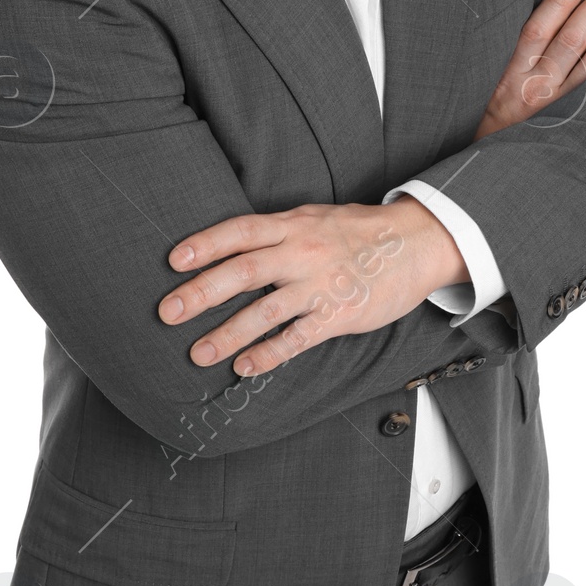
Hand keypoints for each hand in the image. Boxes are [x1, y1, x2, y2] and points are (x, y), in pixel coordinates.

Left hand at [159, 197, 465, 377]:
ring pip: (266, 310)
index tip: (173, 261)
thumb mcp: (314, 219)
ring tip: (198, 352)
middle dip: (202, 292)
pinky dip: (269, 354)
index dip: (205, 244)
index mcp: (292, 225)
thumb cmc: (358, 232)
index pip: (240, 232)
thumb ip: (275, 233)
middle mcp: (302, 252)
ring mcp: (321, 284)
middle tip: (168, 312)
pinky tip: (245, 367)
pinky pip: (298, 338)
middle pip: (244, 271)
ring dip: (228, 333)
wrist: (417, 243)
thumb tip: (228, 250)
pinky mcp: (340, 314)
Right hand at [474, 0, 585, 139]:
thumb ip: (515, 52)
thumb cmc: (495, 116)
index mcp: (510, 76)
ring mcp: (557, 110)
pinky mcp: (574, 123)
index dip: (558, 3)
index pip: (536, 31)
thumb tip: (551, 9)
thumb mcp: (489, 83)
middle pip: (570, 42)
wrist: (495, 166)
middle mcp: (535, 91)